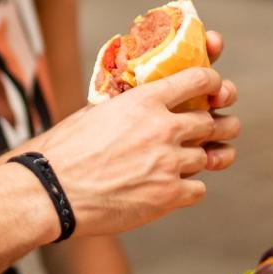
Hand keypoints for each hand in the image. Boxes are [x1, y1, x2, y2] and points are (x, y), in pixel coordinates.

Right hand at [27, 46, 239, 238]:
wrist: (53, 190)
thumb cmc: (66, 149)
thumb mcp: (96, 110)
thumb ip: (127, 104)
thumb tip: (139, 100)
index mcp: (145, 100)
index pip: (199, 78)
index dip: (213, 82)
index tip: (214, 87)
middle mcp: (163, 128)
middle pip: (212, 121)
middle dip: (219, 124)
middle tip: (217, 127)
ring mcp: (169, 163)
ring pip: (209, 156)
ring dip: (206, 157)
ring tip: (203, 158)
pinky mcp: (168, 196)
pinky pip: (199, 188)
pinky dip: (190, 187)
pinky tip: (177, 185)